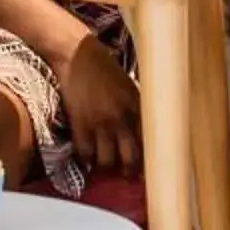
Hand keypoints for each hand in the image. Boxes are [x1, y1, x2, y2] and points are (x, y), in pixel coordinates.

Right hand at [59, 34, 142, 175]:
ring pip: (107, 161)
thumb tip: (146, 130)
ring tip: (106, 165)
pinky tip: (88, 155)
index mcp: (137, 106)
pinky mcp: (79, 124)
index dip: (152, 159)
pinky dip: (86, 158)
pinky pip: (84, 153)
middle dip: (130, 171)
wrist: (76, 54)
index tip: (153, 169)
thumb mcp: (130, 85)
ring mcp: (99, 122)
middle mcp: (121, 117)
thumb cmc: (105, 67)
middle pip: (131, 158)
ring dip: (107, 166)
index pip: (151, 141)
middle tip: (128, 174)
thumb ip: (137, 108)